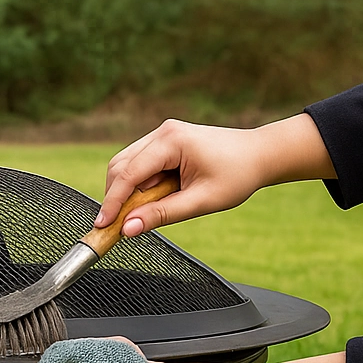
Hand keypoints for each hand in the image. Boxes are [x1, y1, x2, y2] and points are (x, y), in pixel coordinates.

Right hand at [95, 113, 335, 237]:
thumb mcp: (200, 202)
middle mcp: (162, 132)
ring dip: (127, 192)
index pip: (129, 174)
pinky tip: (152, 199)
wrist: (260, 155)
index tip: (102, 227)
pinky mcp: (164, 143)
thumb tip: (128, 229)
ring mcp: (162, 135)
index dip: (112, 203)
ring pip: (125, 165)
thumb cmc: (237, 176)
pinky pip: (138, 165)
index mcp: (172, 141)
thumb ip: (161, 215)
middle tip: (120, 226)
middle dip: (115, 197)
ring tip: (143, 213)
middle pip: (120, 166)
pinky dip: (137, 186)